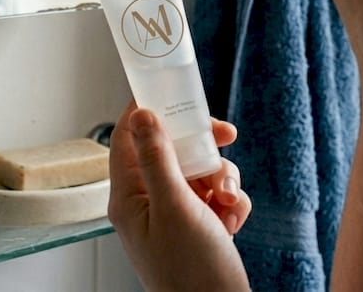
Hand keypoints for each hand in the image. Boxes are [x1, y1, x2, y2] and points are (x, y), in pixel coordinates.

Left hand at [108, 100, 251, 291]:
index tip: (173, 89)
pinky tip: (234, 221)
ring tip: (229, 201)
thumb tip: (142, 115)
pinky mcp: (200, 226)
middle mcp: (149, 202)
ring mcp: (175, 214)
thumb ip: (157, 158)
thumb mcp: (174, 207)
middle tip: (225, 137)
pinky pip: (218, 195)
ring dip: (223, 178)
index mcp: (129, 196)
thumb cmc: (190, 272)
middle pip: (172, 149)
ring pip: (200, 170)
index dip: (148, 109)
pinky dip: (231, 202)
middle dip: (203, 148)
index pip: (129, 137)